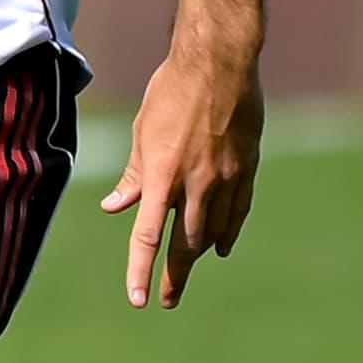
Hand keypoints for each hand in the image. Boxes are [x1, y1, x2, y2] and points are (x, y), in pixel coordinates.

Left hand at [99, 47, 261, 309]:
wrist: (221, 62)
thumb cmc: (172, 91)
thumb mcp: (143, 131)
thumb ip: (134, 175)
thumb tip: (115, 207)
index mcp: (163, 174)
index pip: (149, 235)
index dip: (142, 270)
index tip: (139, 299)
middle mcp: (196, 183)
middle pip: (185, 244)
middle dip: (174, 276)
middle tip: (167, 299)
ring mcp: (226, 178)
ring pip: (214, 232)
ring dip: (199, 255)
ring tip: (187, 271)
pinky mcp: (247, 169)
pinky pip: (238, 211)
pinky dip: (228, 232)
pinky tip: (221, 246)